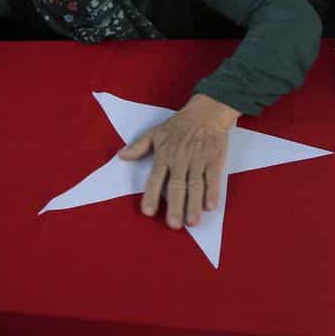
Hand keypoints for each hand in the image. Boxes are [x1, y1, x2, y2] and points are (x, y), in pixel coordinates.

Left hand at [118, 93, 240, 228]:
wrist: (208, 110)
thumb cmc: (180, 123)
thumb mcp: (156, 132)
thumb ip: (139, 146)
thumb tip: (120, 156)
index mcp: (165, 154)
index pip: (156, 178)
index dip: (151, 195)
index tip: (148, 212)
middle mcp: (180, 160)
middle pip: (177, 186)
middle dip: (175, 206)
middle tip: (173, 225)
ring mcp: (198, 161)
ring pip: (195, 185)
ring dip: (194, 204)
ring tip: (192, 222)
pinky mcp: (214, 160)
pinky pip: (213, 178)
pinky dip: (213, 192)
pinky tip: (211, 206)